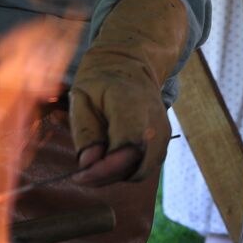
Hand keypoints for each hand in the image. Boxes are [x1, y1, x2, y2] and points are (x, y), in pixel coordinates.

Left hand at [66, 0, 186, 186]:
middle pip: (137, 167)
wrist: (131, 64)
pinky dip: (125, 169)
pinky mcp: (163, 141)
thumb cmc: (101, 81)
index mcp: (132, 105)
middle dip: (108, 177)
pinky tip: (108, 157)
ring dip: (116, 174)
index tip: (79, 175)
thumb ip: (84, 131)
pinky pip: (144, 165)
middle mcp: (155, 122)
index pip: (127, 149)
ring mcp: (163, 132)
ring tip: (94, 162)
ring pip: (142, 170)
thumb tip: (89, 163)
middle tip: (83, 173)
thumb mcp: (81, 98)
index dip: (104, 169)